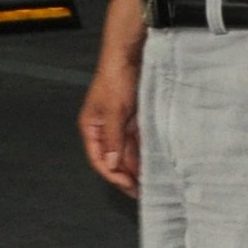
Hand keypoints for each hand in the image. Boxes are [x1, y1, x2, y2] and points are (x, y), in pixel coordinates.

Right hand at [78, 52, 141, 196]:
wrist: (131, 56)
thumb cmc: (116, 78)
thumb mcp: (114, 110)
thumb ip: (113, 138)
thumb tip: (112, 165)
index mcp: (92, 127)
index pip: (99, 158)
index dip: (113, 175)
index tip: (128, 186)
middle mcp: (105, 129)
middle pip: (115, 159)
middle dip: (127, 175)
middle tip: (143, 191)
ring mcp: (121, 125)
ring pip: (129, 152)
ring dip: (138, 166)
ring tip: (153, 181)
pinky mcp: (136, 119)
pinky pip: (140, 141)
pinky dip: (146, 153)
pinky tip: (156, 163)